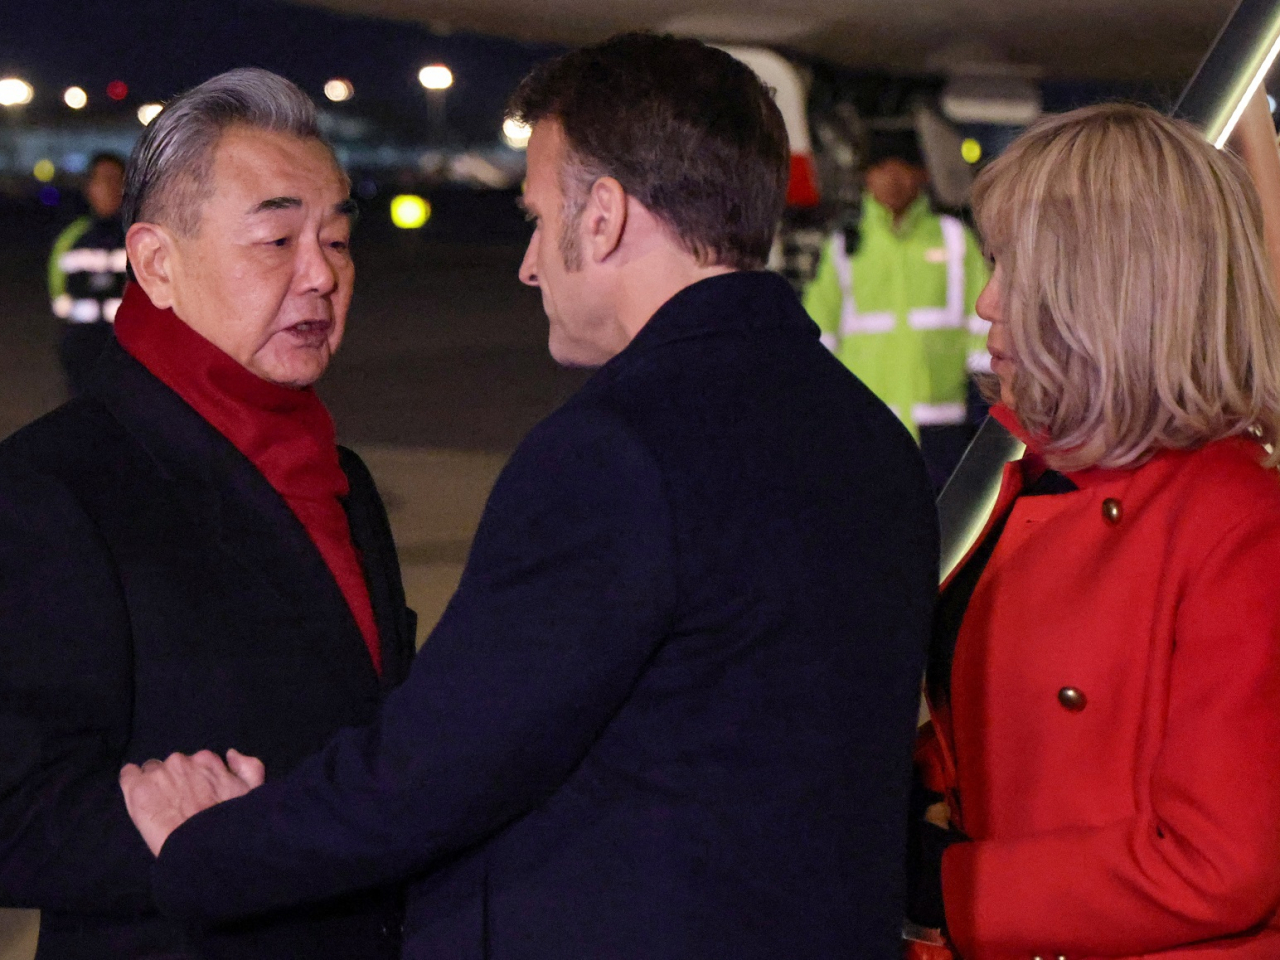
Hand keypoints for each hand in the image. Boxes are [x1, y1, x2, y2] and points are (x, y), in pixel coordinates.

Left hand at [119, 749, 264, 855]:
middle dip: (174, 779)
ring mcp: (156, 773)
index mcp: (206, 759)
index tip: (197, 793)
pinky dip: (131, 780)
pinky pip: (128, 775)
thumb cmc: (229, 821)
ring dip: (154, 783)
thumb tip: (230, 753)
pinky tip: (138, 795)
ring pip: (150, 771)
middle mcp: (181, 761)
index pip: (195, 762)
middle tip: (179, 801)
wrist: (200, 846)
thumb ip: (248, 766)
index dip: (195, 778)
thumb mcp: (253, 791)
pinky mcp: (136, 788)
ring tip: (158, 803)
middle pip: (172, 766)